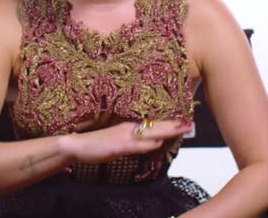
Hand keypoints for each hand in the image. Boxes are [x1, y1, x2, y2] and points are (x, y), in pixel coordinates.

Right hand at [60, 119, 191, 163]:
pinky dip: (148, 144)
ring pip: (151, 133)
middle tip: (190, 123)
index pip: (155, 123)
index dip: (171, 123)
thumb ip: (137, 140)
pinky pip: (136, 145)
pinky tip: (159, 142)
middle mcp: (130, 128)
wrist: (77, 145)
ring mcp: (124, 136)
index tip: (185, 121)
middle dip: (175, 125)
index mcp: (131, 126)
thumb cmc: (98, 143)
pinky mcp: (118, 146)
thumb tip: (155, 141)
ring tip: (182, 128)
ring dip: (167, 131)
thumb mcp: (121, 139)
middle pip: (157, 125)